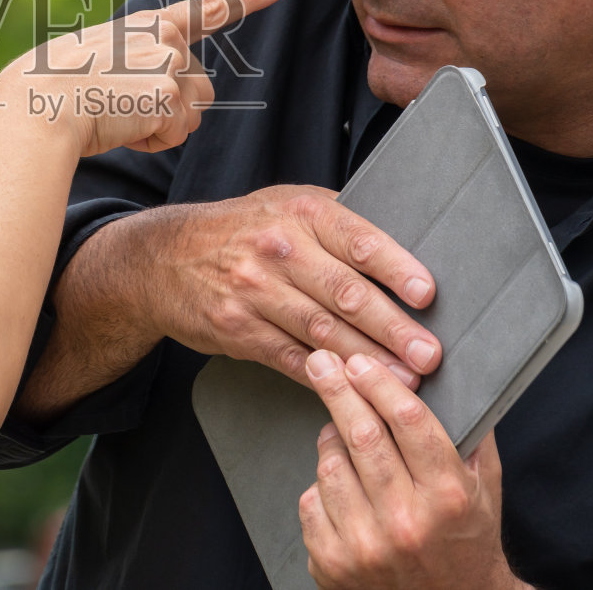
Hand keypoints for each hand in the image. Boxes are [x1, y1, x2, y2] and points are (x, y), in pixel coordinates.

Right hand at [0, 0, 287, 156]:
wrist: (38, 104)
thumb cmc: (55, 87)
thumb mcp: (99, 57)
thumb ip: (140, 61)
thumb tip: (174, 96)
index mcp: (148, 25)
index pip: (210, 8)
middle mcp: (165, 39)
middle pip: (200, 89)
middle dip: (171, 108)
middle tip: (120, 105)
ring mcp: (168, 65)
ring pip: (191, 115)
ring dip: (160, 126)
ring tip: (116, 114)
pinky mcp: (168, 96)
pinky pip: (174, 135)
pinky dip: (149, 141)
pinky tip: (119, 127)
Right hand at [134, 187, 440, 386]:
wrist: (163, 257)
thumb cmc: (241, 229)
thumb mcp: (286, 204)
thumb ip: (339, 222)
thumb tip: (406, 244)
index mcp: (301, 213)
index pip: (357, 240)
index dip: (395, 268)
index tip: (427, 294)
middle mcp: (279, 250)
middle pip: (345, 293)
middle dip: (392, 328)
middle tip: (429, 354)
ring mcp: (255, 292)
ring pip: (323, 331)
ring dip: (369, 360)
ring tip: (406, 382)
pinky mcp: (239, 330)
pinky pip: (291, 357)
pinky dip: (326, 376)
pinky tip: (354, 388)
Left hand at [300, 350, 524, 589]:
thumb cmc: (466, 541)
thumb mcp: (484, 489)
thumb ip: (470, 435)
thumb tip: (448, 380)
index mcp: (447, 497)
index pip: (408, 421)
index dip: (380, 384)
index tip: (361, 363)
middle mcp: (406, 523)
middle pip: (361, 435)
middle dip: (338, 390)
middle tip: (323, 363)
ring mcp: (366, 546)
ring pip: (330, 464)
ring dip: (330, 439)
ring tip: (340, 433)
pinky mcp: (334, 564)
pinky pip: (312, 499)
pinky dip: (322, 484)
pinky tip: (341, 484)